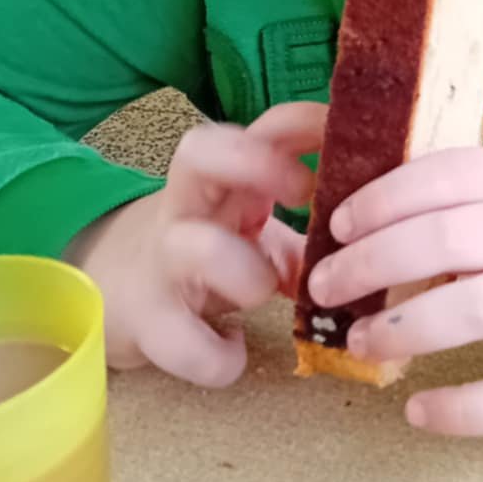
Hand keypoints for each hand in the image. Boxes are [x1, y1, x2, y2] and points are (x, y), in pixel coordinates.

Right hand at [67, 101, 323, 384]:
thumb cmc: (203, 254)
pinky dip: (217, 357)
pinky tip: (233, 352)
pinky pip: (181, 341)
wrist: (111, 293)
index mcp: (225, 179)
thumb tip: (371, 258)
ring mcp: (161, 260)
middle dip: (258, 163)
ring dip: (246, 273)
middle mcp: (187, 205)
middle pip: (199, 151)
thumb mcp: (252, 234)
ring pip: (194, 246)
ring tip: (264, 292)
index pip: (261, 128)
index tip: (346, 138)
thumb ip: (306, 241)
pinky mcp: (145, 320)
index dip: (304, 123)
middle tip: (304, 195)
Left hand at [308, 151, 482, 436]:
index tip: (338, 225)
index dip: (386, 196)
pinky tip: (419, 412)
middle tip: (325, 286)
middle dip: (374, 261)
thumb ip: (462, 204)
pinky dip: (464, 408)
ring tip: (360, 342)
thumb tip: (356, 219)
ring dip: (406, 326)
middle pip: (454, 238)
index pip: (453, 173)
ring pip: (482, 308)